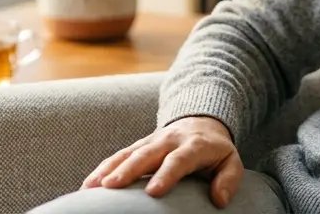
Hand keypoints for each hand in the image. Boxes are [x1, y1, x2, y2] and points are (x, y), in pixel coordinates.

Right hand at [81, 115, 243, 207]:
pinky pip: (118, 156)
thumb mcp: (231, 161)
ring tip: (92, 187)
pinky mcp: (139, 146)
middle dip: (128, 170)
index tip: (154, 192)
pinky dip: (102, 169)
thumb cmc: (215, 149)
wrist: (201, 121)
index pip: (178, 160)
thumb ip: (229, 179)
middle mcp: (168, 141)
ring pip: (127, 153)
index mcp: (193, 145)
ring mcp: (150, 141)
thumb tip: (220, 200)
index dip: (166, 174)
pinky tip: (88, 185)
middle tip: (111, 186)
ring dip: (109, 169)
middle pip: (146, 154)